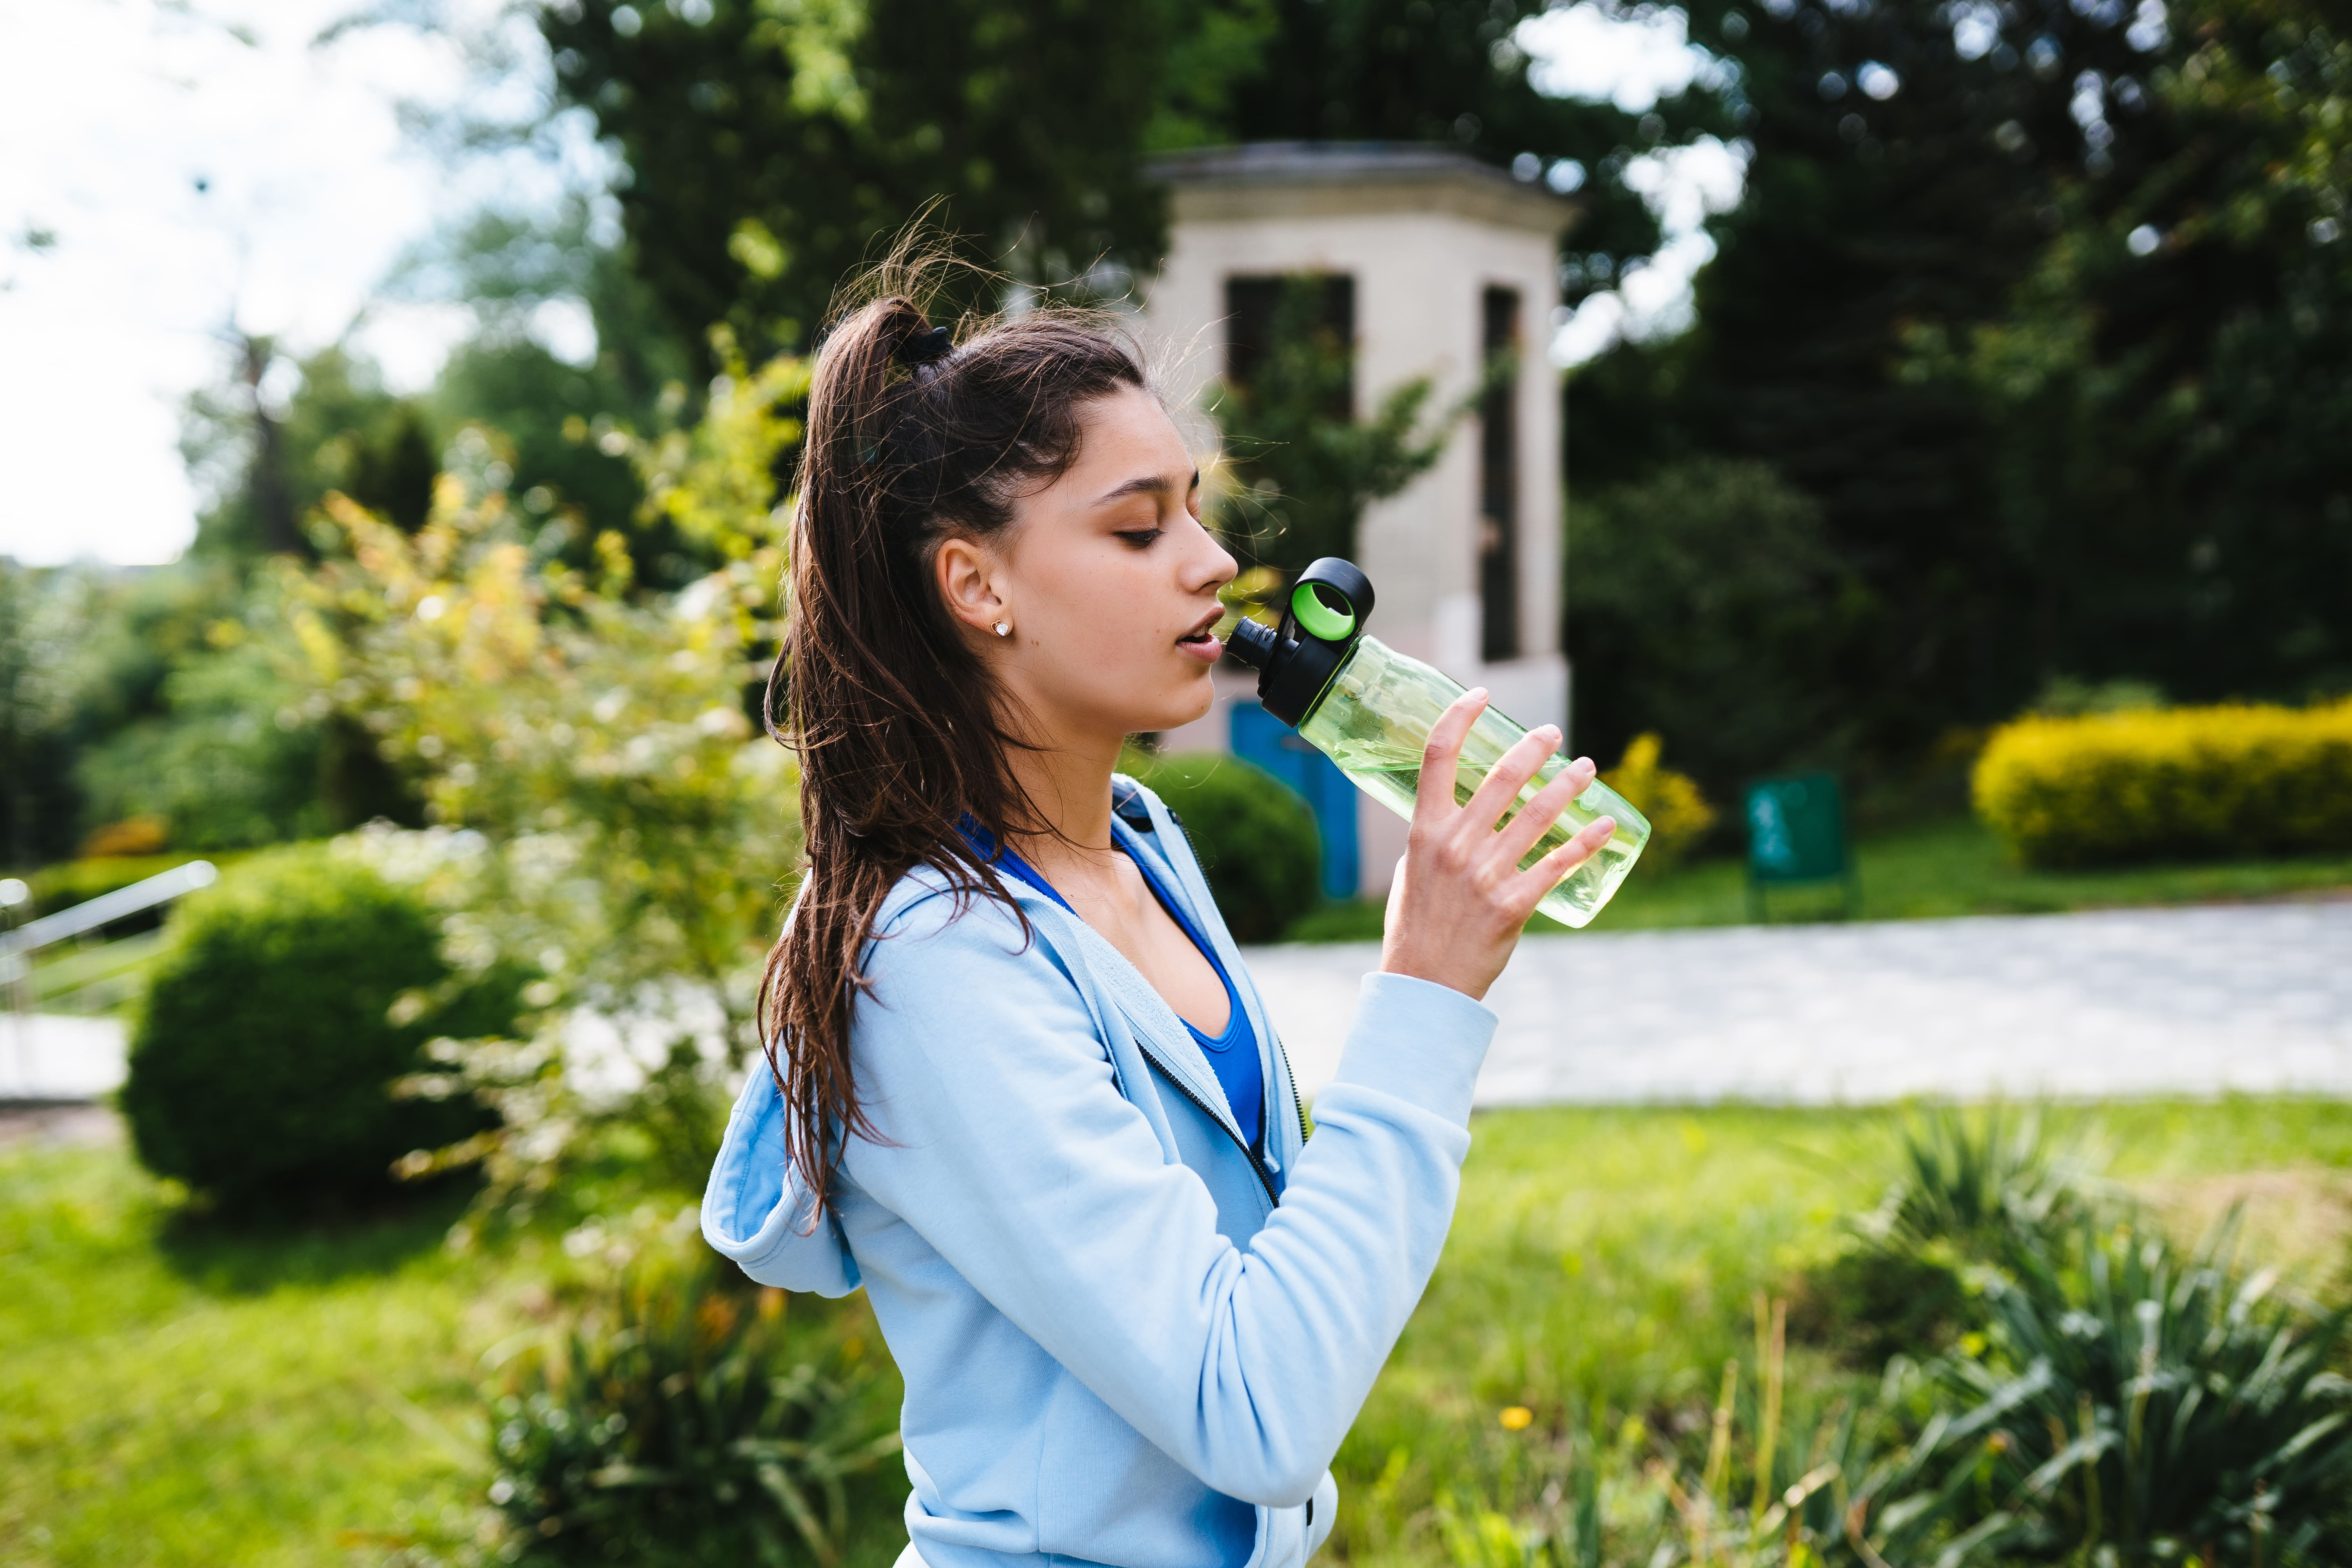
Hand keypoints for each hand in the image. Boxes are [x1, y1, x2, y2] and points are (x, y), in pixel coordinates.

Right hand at [1378, 688, 1616, 1001]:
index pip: (1437, 758)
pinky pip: (1559, 863)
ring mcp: (1486, 874)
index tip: (1480, 696)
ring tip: (1587, 768)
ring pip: (1538, 814)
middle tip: (1554, 733)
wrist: (1425, 984)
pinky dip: (1587, 840)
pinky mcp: (1514, 903)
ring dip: (1568, 785)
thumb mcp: (1414, 872)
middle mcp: (1455, 846)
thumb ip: (1436, 840)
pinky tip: (1606, 823)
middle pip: (1501, 777)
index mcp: (1424, 832)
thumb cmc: (1416, 926)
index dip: (1459, 718)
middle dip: (1534, 748)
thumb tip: (1457, 816)